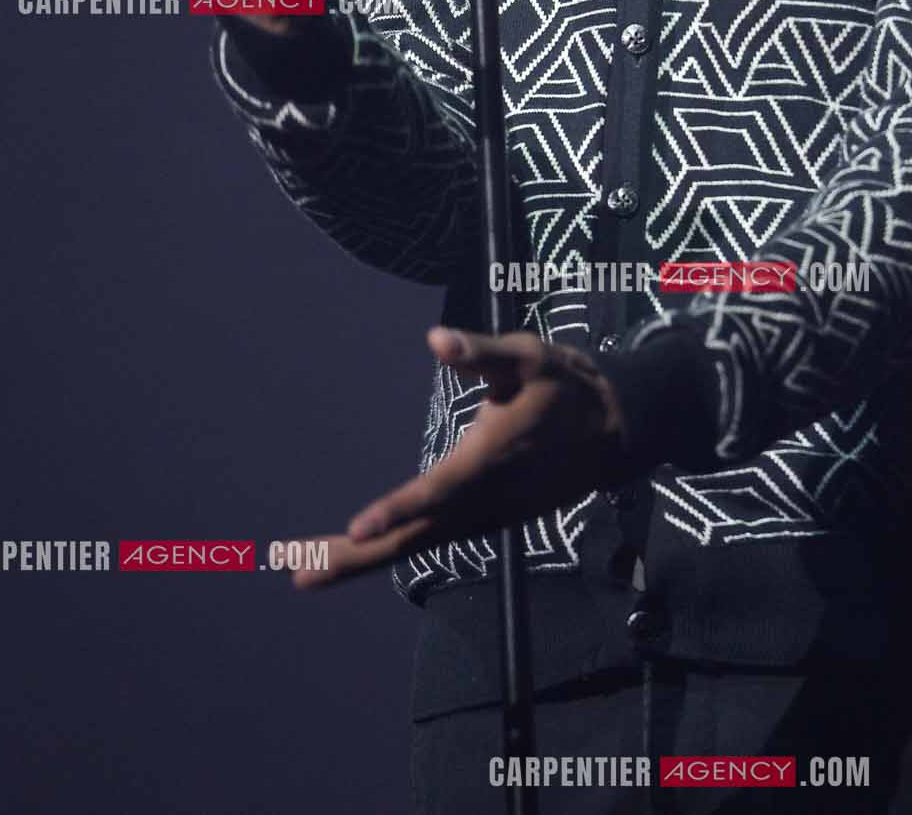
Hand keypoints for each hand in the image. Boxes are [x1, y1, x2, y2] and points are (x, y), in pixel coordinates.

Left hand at [286, 327, 638, 589]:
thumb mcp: (528, 356)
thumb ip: (482, 352)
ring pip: (417, 544)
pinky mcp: (485, 521)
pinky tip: (359, 551)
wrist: (613, 431)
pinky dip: (391, 547)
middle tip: (297, 572)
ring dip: (362, 559)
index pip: (437, 491)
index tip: (357, 526)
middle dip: (355, 557)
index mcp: (490, 460)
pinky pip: (430, 540)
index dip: (397, 509)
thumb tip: (436, 339)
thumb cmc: (565, 386)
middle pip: (413, 537)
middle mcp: (484, 501)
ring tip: (305, 567)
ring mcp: (484, 518)